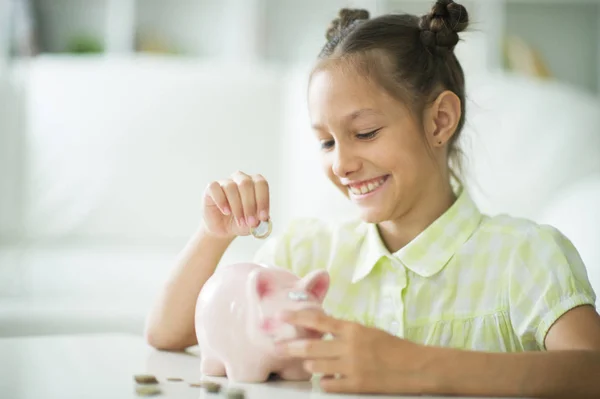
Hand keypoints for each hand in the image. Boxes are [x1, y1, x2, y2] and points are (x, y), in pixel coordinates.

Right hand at [202, 171, 269, 238]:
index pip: (261, 184)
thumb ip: (260, 220)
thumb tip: (263, 218)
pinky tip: (226, 212)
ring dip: (237, 207)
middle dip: (250, 205)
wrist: (224, 228)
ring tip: (240, 221)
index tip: (263, 217)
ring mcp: (225, 182)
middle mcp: (240, 179)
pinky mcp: (211, 188)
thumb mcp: (254, 224)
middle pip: (246, 184)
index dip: (263, 200)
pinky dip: (221, 201)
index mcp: (254, 183)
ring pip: (231, 187)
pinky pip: (215, 188)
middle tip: (250, 221)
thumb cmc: (242, 222)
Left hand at [274, 308, 432, 394]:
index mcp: (352, 329)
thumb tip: (320, 331)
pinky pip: (328, 384)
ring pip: (316, 366)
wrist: (416, 367)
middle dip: (290, 347)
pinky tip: (329, 378)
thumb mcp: (367, 331)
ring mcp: (351, 367)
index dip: (296, 317)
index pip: (317, 319)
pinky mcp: (355, 385)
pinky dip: (325, 381)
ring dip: (311, 365)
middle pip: (310, 345)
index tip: (279, 316)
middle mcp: (349, 346)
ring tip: (313, 363)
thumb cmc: (393, 347)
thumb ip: (344, 332)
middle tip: (277, 347)